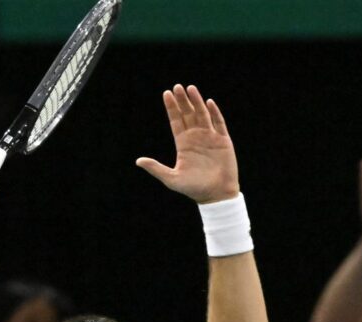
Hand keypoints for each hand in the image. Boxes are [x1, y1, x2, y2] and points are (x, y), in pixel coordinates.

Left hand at [136, 84, 238, 203]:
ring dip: (197, 102)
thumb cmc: (193, 189)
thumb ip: (156, 168)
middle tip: (177, 86)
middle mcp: (196, 137)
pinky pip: (218, 123)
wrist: (216, 195)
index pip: (176, 121)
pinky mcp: (223, 141)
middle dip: (182, 101)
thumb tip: (138, 161)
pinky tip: (209, 102)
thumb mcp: (171, 178)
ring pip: (202, 115)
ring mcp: (209, 138)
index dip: (171, 108)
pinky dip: (214, 113)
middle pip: (188, 114)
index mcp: (183, 144)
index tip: (166, 93)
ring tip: (190, 88)